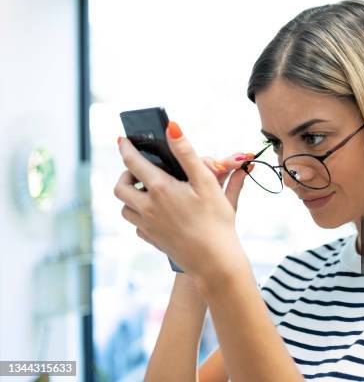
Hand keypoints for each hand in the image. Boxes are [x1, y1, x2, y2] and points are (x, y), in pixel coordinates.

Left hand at [113, 121, 252, 286]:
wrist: (215, 262)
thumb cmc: (215, 221)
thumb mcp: (206, 182)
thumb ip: (187, 153)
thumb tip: (172, 127)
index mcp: (160, 189)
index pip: (133, 162)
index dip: (127, 148)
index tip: (122, 140)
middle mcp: (148, 207)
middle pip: (121, 186)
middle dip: (126, 174)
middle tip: (138, 169)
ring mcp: (148, 226)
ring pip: (126, 207)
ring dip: (131, 196)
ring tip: (147, 191)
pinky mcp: (153, 240)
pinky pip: (137, 225)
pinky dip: (141, 216)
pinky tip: (157, 213)